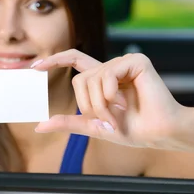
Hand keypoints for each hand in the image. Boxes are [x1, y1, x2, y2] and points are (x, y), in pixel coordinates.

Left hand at [32, 50, 184, 148]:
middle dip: (88, 105)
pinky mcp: (136, 61)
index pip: (74, 62)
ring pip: (91, 78)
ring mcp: (124, 62)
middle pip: (80, 79)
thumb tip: (39, 125)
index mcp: (103, 80)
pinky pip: (108, 73)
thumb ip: (69, 122)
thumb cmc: (134, 130)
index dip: (54, 60)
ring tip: (118, 112)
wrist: (159, 132)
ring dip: (100, 104)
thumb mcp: (94, 126)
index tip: (35, 67)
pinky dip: (110, 93)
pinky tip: (125, 102)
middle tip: (107, 118)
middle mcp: (112, 68)